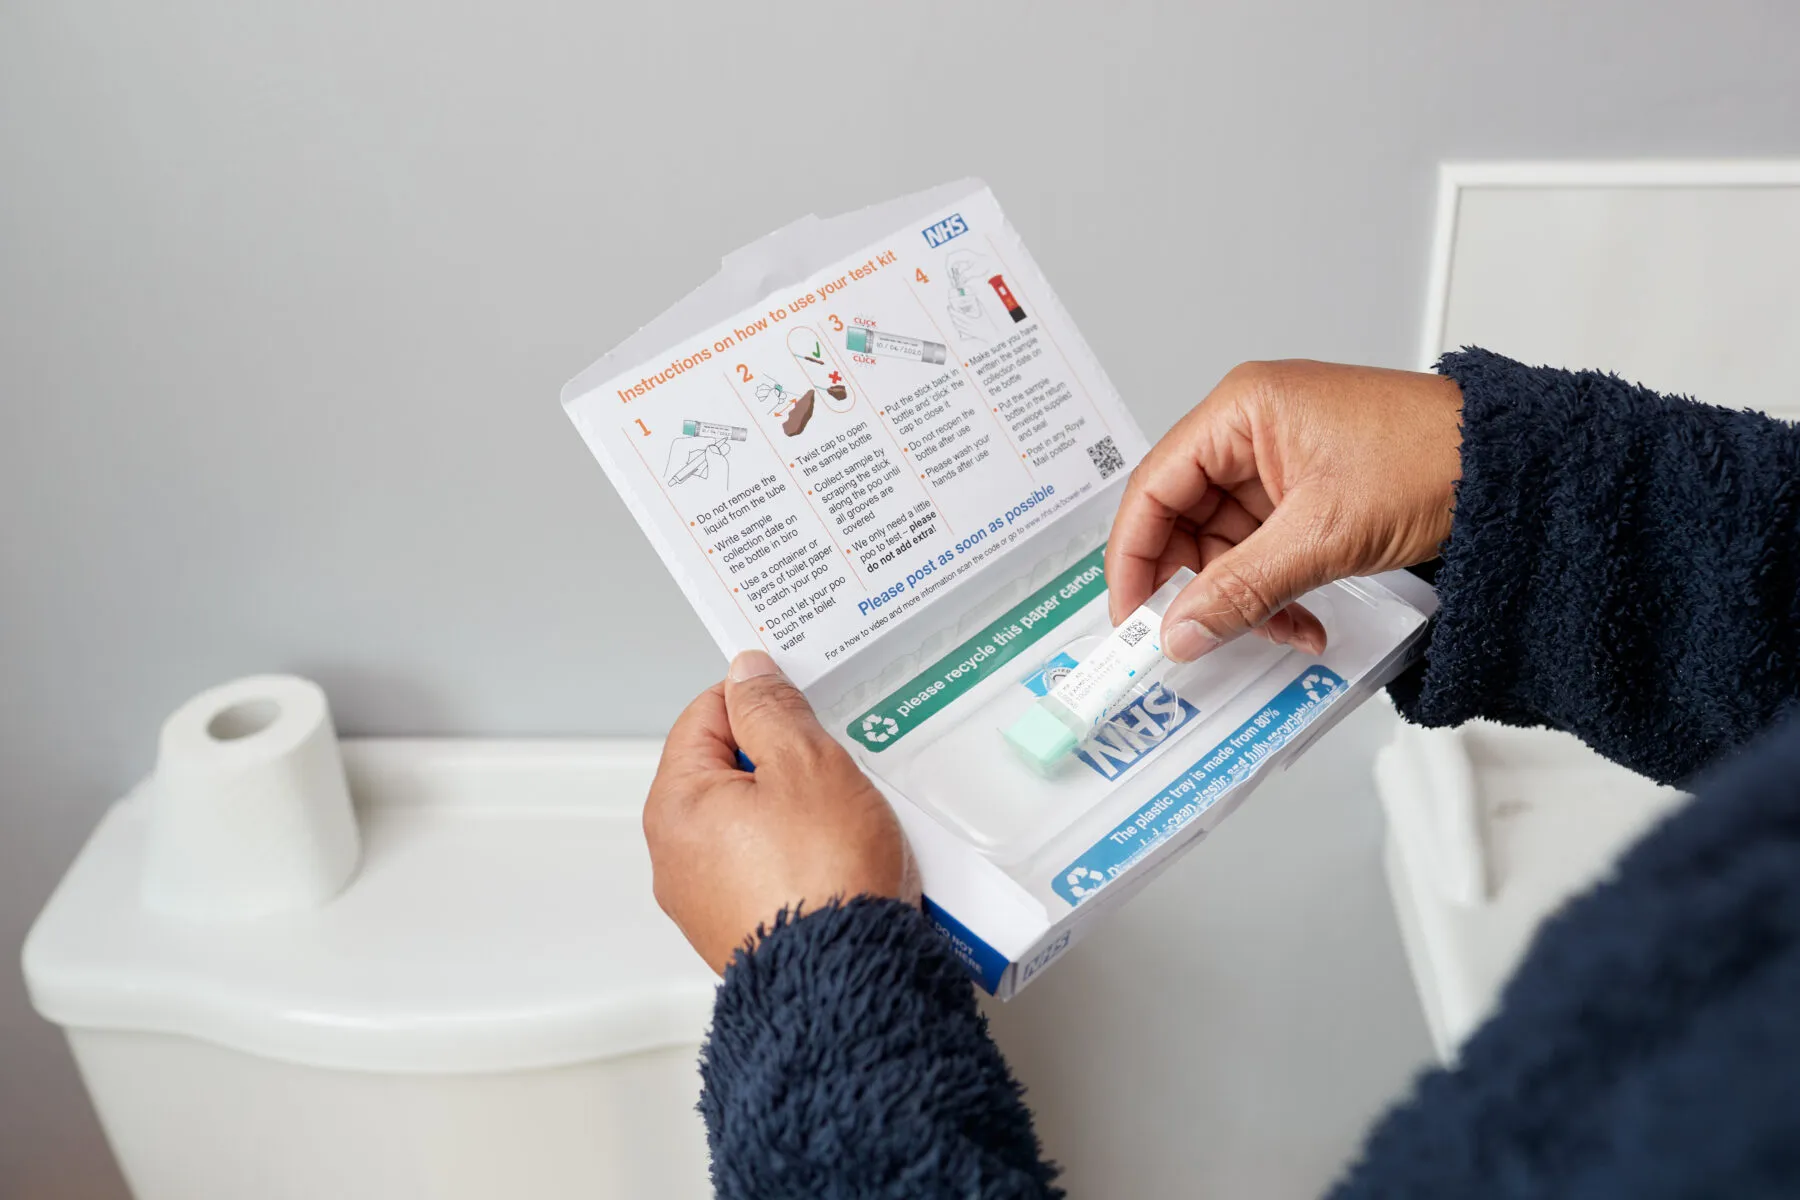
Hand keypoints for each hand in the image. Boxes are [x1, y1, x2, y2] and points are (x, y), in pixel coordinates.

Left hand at [645, 650, 917, 974]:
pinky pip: (774, 871)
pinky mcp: (744, 932)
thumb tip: (747, 674)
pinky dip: (808, 857)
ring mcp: (709, 901)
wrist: (847, 984)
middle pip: (732, 772)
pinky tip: (845, 861)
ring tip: (849, 818)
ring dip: (804, 810)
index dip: (760, 698)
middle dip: (787, 759)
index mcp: (676, 804)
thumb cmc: (823, 878)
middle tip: (836, 762)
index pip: (707, 716)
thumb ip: (771, 708)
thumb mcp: (805, 762)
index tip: (802, 699)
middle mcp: (678, 856)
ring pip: (758, 823)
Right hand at [1106, 360, 1462, 660]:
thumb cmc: (1433, 457)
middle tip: (1200, 638)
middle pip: (1184, 521)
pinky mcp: (1307, 490)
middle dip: (1198, 587)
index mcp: (1240, 411)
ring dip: (1244, 598)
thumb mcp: (1322, 535)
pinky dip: (1274, 590)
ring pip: (1225, 544)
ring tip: (1284, 631)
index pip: (1154, 488)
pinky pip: (1264, 549)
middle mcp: (1249, 429)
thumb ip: (1240, 589)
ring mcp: (1278, 460)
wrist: (1515, 462)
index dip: (1134, 558)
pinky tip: (1301, 620)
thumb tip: (1180, 632)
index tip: (1132, 617)